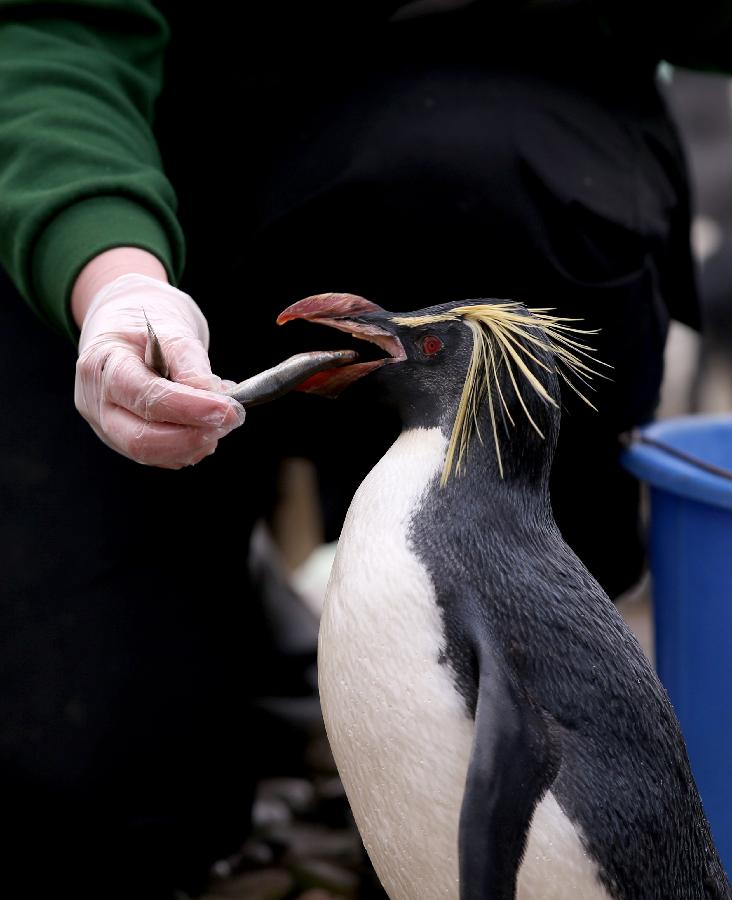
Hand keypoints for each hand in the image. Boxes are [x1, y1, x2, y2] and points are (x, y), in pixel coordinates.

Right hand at [75, 273, 244, 467]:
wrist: (125, 332)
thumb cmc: (145, 327)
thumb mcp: (170, 329)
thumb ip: (191, 365)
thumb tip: (213, 399)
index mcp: (102, 366)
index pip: (144, 395)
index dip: (189, 408)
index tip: (228, 409)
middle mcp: (96, 403)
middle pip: (140, 437)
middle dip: (192, 436)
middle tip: (230, 420)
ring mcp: (106, 427)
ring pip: (150, 454)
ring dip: (194, 443)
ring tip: (220, 419)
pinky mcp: (123, 441)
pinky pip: (159, 457)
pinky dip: (189, 447)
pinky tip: (205, 426)